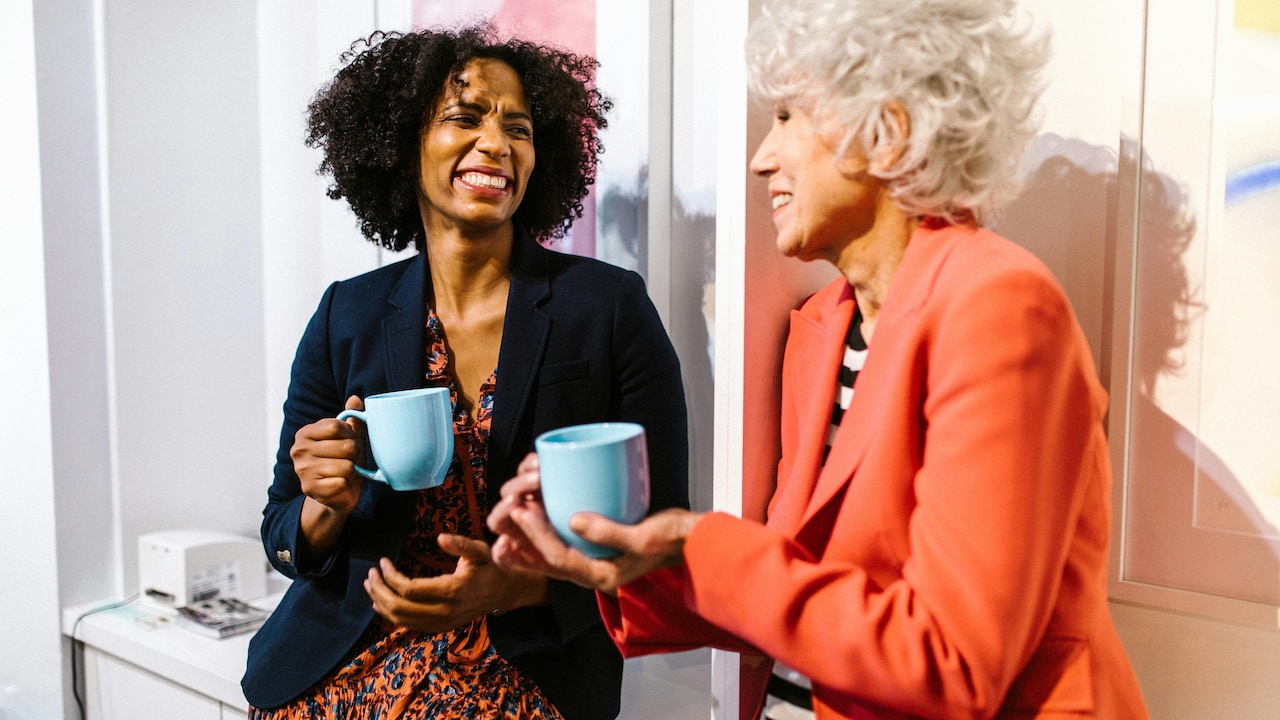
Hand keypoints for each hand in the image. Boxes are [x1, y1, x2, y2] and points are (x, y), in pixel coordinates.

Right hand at [292, 395, 366, 514]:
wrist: (337, 495)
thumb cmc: (344, 462)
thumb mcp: (350, 439)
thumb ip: (353, 419)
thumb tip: (355, 398)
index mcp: (305, 433)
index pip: (336, 426)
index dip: (350, 434)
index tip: (348, 441)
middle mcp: (298, 450)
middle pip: (345, 446)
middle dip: (354, 455)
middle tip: (348, 460)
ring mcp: (302, 470)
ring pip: (346, 466)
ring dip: (352, 471)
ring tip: (344, 473)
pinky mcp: (310, 489)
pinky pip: (342, 482)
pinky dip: (346, 485)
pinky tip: (339, 485)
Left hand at [363, 534, 547, 632]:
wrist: (503, 592)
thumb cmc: (489, 567)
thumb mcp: (479, 550)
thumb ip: (460, 544)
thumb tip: (441, 537)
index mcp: (451, 591)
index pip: (409, 589)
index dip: (391, 576)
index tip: (383, 561)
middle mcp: (444, 612)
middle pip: (400, 607)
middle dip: (380, 590)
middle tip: (371, 574)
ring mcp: (441, 623)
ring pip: (401, 619)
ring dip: (381, 603)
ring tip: (371, 585)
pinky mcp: (439, 627)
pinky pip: (409, 625)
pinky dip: (391, 616)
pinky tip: (381, 603)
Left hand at [488, 453, 701, 593]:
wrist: (693, 542)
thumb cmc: (674, 540)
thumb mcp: (644, 538)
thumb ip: (610, 532)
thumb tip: (574, 519)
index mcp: (602, 575)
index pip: (559, 557)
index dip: (536, 534)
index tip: (522, 510)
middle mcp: (593, 570)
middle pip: (546, 559)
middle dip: (522, 537)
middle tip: (505, 512)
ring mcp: (595, 558)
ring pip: (551, 552)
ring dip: (528, 535)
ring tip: (508, 514)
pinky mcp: (599, 544)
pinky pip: (563, 541)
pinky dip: (545, 529)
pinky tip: (534, 510)